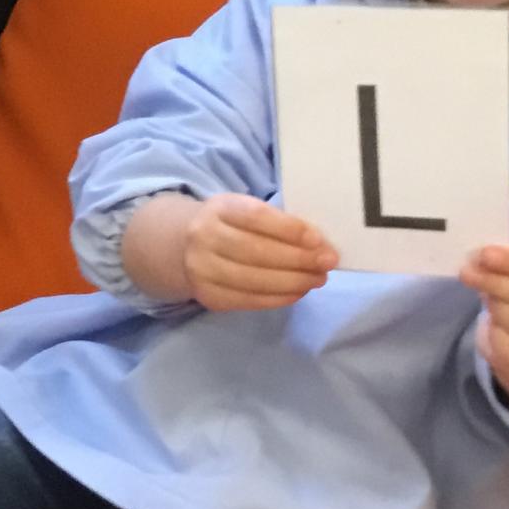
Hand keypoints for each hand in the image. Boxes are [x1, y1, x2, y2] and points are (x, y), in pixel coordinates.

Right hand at [179, 194, 338, 310]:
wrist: (181, 247)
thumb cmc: (228, 225)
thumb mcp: (243, 211)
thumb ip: (275, 223)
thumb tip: (318, 245)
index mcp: (218, 209)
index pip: (255, 217)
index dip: (289, 229)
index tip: (318, 239)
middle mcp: (203, 238)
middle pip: (256, 251)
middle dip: (298, 259)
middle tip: (327, 262)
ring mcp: (202, 269)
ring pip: (254, 280)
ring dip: (293, 282)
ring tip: (318, 279)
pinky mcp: (207, 296)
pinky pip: (249, 300)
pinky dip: (279, 298)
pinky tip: (298, 292)